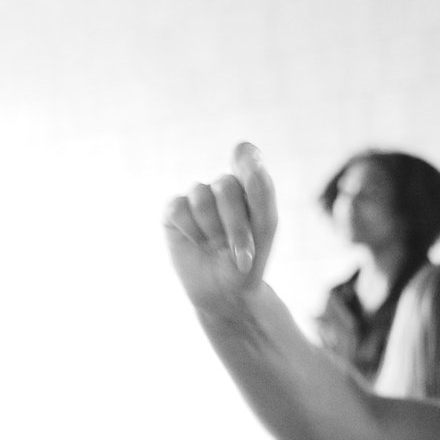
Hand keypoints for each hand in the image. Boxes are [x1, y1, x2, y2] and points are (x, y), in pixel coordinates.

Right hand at [163, 142, 278, 311]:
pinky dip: (190, 230)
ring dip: (212, 230)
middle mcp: (222, 187)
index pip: (247, 158)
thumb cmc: (250, 260)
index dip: (246, 160)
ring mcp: (196, 198)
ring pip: (200, 196)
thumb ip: (260, 187)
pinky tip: (197, 244)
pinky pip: (178, 208)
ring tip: (216, 248)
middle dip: (234, 223)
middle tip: (239, 252)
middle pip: (226, 185)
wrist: (225, 293)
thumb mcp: (265, 226)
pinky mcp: (173, 212)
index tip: (249, 167)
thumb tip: (241, 146)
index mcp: (249, 184)